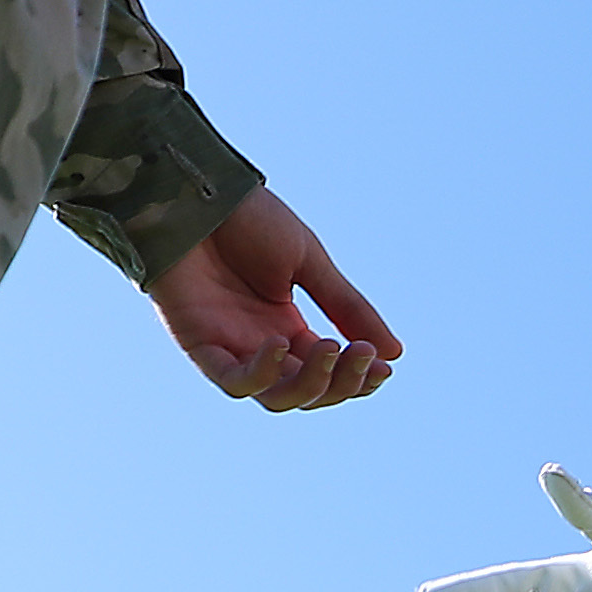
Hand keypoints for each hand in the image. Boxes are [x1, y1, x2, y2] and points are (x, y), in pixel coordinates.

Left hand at [148, 186, 396, 410]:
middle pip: (307, 392)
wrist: (197, 193)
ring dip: (310, 383)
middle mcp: (261, 346)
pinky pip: (234, 381)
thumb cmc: (247, 220)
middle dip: (340, 381)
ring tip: (330, 346)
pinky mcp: (199, 345)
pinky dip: (262, 374)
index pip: (327, 372)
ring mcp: (231, 348)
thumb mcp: (309, 262)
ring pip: (276, 397)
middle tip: (361, 354)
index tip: (384, 366)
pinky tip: (280, 344)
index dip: (356, 378)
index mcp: (288, 328)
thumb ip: (348, 307)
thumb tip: (394, 353)